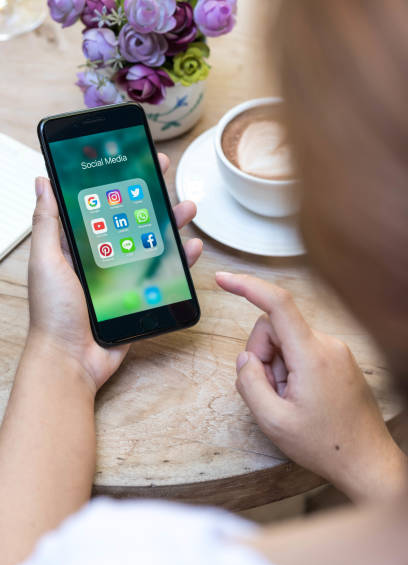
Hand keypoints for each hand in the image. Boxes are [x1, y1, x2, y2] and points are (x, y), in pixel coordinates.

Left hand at [28, 154, 202, 392]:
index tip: (131, 158)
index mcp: (78, 245)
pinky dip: (179, 261)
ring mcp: (123, 277)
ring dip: (171, 224)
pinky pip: (164, 275)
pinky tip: (190, 248)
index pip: (101, 203)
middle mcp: (102, 257)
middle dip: (149, 195)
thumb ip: (48, 223)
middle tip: (166, 172)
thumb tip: (43, 180)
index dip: (116, 180)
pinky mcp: (140, 297)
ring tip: (188, 209)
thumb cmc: (53, 313)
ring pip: (152, 243)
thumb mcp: (46, 261)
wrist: (72, 360)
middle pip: (131, 218)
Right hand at [216, 272, 407, 502]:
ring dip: (277, 367)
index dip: (246, 286)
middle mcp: (327, 344)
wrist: (367, 461)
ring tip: (289, 400)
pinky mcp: (337, 359)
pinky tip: (300, 397)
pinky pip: (301, 350)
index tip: (223, 280)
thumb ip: (249, 383)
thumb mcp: (274, 422)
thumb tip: (246, 358)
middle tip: (271, 392)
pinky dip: (291, 369)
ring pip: (286, 341)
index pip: (277, 304)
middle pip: (275, 328)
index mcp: (312, 355)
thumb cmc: (326, 445)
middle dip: (262, 356)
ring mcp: (335, 351)